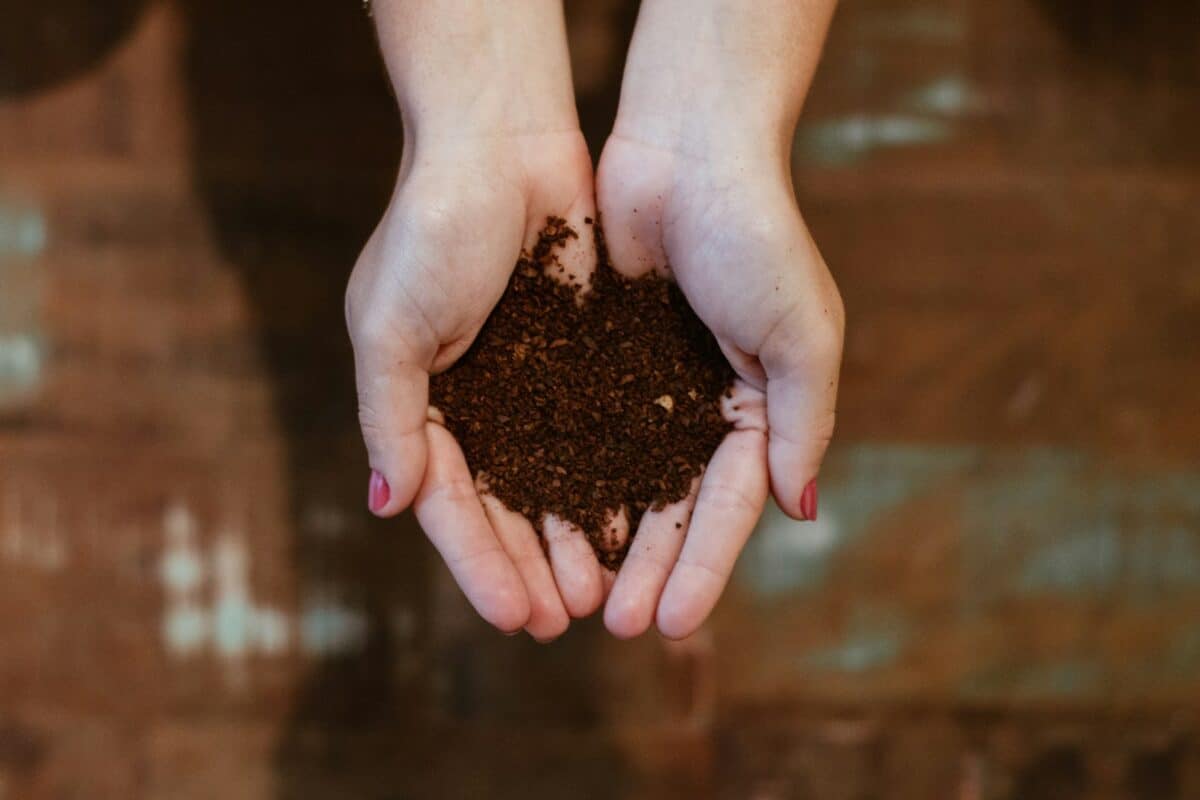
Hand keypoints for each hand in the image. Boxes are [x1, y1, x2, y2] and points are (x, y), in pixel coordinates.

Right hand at [347, 0, 601, 639]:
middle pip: (503, 506)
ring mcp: (529, 385)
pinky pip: (595, 432)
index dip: (479, 563)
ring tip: (602, 592)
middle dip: (530, 565)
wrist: (503, 143)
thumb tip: (388, 505)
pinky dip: (608, 478)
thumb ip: (391, 416)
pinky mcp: (579, 359)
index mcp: (420, 402)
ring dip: (572, 537)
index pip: (449, 502)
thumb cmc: (433, 227)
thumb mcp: (390, 325)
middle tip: (564, 621)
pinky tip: (633, 521)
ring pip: (553, 480)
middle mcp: (475, 403)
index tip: (513, 617)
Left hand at [595, 0, 841, 637]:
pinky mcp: (597, 353)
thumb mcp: (800, 336)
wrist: (687, 147)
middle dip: (647, 567)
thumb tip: (803, 510)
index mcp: (759, 406)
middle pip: (671, 506)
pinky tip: (544, 520)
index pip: (730, 506)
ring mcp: (646, 381)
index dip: (704, 566)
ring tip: (576, 594)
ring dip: (602, 537)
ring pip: (620, 477)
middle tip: (618, 626)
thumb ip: (800, 424)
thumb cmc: (757, 235)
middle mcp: (701, 403)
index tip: (674, 623)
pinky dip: (566, 474)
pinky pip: (580, 427)